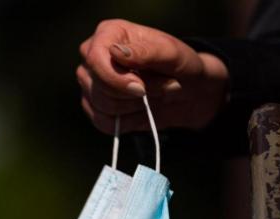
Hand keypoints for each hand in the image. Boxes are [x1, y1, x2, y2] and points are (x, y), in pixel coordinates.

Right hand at [77, 19, 229, 133]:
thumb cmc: (180, 66)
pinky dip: (129, 122)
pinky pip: (105, 123)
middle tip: (161, 87)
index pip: (95, 59)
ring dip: (135, 108)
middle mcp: (93, 56)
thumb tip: (116, 52)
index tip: (141, 88)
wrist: (188, 91)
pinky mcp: (95, 107)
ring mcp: (91, 83)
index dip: (116, 79)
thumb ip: (146, 52)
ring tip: (155, 96)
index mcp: (108, 34)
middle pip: (97, 86)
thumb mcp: (173, 55)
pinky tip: (143, 111)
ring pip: (101, 106)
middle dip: (132, 95)